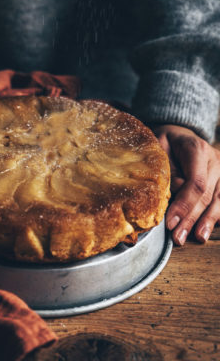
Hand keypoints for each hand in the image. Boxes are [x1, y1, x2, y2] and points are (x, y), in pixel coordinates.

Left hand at [153, 124, 219, 244]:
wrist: (179, 134)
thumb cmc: (164, 142)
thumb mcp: (158, 147)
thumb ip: (166, 170)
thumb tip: (172, 194)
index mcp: (197, 150)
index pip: (196, 182)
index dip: (184, 204)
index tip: (170, 222)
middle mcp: (214, 160)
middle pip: (207, 195)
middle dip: (191, 219)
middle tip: (177, 237)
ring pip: (218, 200)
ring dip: (206, 221)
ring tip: (197, 238)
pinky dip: (216, 216)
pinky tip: (207, 229)